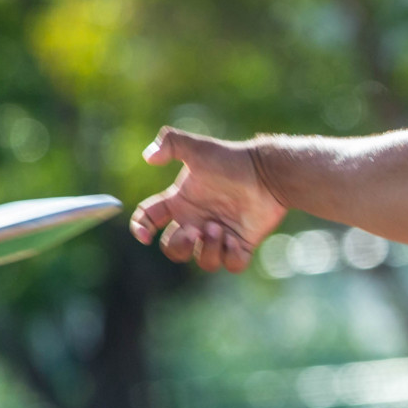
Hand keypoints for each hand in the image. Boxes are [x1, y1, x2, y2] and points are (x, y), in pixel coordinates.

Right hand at [131, 127, 287, 272]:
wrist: (267, 171)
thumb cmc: (232, 160)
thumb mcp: (198, 148)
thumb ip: (170, 143)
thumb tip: (148, 157)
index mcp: (181, 202)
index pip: (149, 219)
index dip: (140, 229)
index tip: (146, 236)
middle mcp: (197, 221)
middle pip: (174, 248)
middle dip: (179, 245)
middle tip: (195, 231)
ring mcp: (220, 234)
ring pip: (203, 261)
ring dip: (207, 250)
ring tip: (219, 229)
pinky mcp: (243, 243)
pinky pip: (232, 265)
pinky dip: (230, 257)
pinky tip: (235, 240)